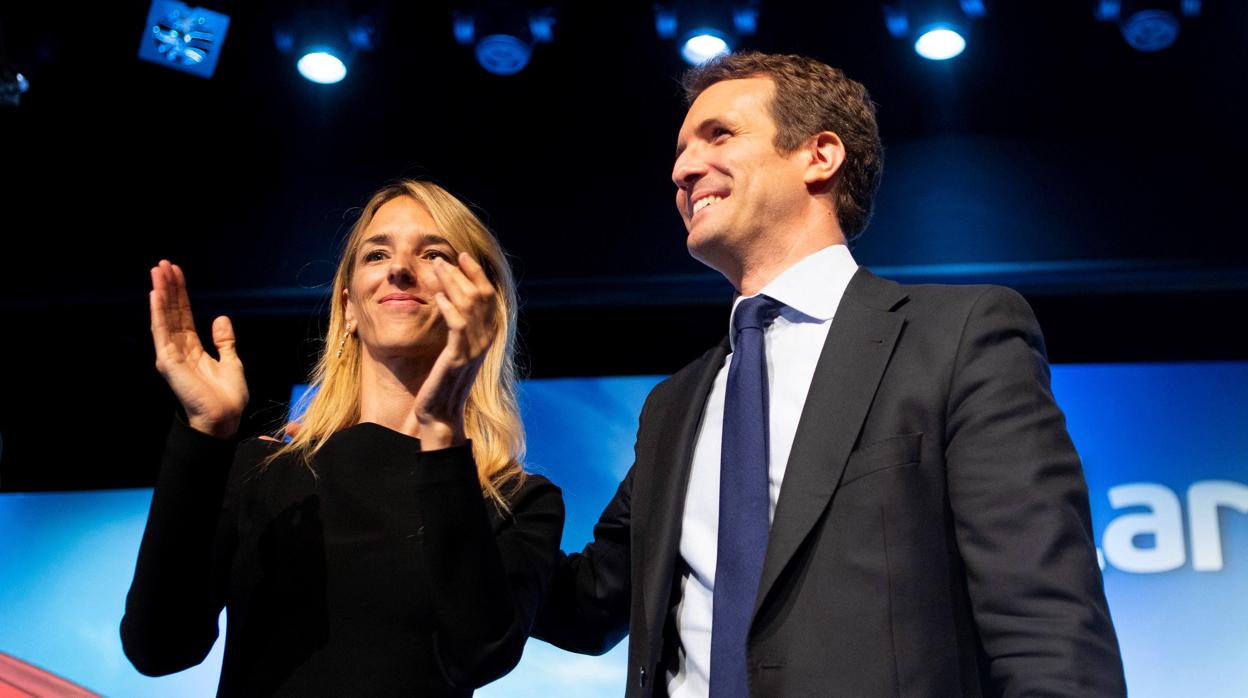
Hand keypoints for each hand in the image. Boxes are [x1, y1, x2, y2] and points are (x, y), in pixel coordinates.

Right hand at [149, 260, 248, 438]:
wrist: (225, 417)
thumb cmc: (228, 396)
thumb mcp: (231, 361)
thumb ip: (224, 340)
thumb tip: (220, 318)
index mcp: (193, 349)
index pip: (183, 315)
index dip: (180, 294)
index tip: (177, 273)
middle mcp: (178, 349)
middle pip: (171, 312)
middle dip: (168, 287)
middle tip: (163, 263)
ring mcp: (171, 355)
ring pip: (164, 317)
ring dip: (160, 293)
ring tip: (157, 271)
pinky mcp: (168, 362)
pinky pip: (162, 332)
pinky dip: (158, 313)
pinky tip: (155, 294)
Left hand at [412, 252, 496, 447]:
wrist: (442, 413)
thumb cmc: (445, 381)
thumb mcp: (456, 348)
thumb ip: (460, 326)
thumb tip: (452, 298)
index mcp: (487, 334)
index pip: (488, 295)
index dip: (476, 273)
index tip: (461, 255)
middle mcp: (486, 339)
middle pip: (481, 295)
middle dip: (461, 272)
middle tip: (441, 258)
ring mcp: (474, 348)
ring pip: (469, 305)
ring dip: (452, 283)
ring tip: (435, 268)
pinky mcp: (458, 357)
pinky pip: (457, 325)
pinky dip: (448, 307)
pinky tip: (436, 296)